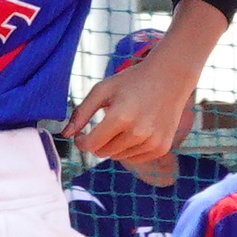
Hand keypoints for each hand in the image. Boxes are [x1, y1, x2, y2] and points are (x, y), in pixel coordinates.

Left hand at [65, 41, 199, 170]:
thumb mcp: (103, 90)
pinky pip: (135, 158)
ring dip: (115, 145)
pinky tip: (136, 130)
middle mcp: (137, 133)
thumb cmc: (132, 81)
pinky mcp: (161, 148)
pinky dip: (130, 148)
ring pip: (118, 157)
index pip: (90, 145)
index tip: (81, 134)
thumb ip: (81, 112)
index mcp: (120, 117)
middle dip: (98, 142)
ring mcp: (152, 142)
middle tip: (104, 125)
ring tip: (124, 124)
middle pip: (103, 153)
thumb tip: (65, 134)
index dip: (81, 141)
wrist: (171, 78)